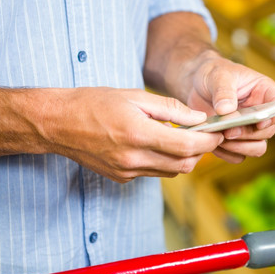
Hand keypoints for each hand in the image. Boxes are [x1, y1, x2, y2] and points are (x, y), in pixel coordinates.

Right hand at [43, 87, 222, 182]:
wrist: (57, 123)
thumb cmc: (93, 102)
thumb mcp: (134, 95)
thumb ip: (170, 109)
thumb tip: (198, 119)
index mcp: (138, 134)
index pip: (187, 146)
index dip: (208, 141)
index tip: (217, 133)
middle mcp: (134, 159)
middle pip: (184, 164)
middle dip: (199, 151)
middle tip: (201, 134)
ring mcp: (126, 172)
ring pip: (170, 172)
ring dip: (182, 158)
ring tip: (179, 137)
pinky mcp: (120, 178)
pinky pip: (152, 174)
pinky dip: (162, 162)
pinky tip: (154, 144)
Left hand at [185, 53, 274, 163]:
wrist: (196, 85)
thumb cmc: (213, 74)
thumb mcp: (218, 75)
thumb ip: (223, 91)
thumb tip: (226, 110)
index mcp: (265, 92)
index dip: (274, 116)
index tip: (259, 122)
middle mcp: (261, 114)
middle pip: (268, 132)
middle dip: (249, 134)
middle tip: (229, 132)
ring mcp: (248, 129)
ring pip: (256, 148)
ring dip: (240, 148)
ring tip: (219, 140)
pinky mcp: (234, 141)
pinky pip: (236, 156)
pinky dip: (226, 154)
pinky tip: (212, 145)